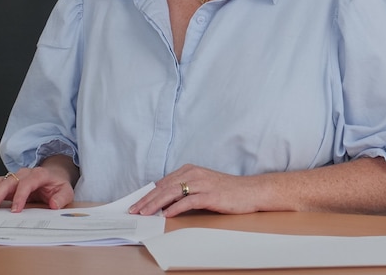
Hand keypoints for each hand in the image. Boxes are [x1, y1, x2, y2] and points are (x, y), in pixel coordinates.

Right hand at [0, 165, 74, 212]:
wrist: (53, 174)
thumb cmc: (57, 184)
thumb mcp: (66, 190)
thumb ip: (61, 197)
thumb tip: (53, 204)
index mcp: (38, 174)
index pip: (26, 184)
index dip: (20, 197)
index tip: (15, 211)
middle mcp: (23, 173)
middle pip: (7, 182)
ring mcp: (13, 177)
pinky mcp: (7, 182)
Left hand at [128, 164, 261, 217]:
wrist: (250, 191)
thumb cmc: (226, 190)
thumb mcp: (202, 185)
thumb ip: (184, 189)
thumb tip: (164, 200)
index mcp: (190, 170)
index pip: (163, 182)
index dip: (148, 194)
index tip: (137, 203)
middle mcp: (194, 174)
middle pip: (164, 187)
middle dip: (147, 199)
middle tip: (135, 210)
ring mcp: (202, 184)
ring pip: (172, 193)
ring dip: (156, 204)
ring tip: (145, 213)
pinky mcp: (210, 195)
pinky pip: (188, 201)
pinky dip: (175, 208)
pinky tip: (166, 215)